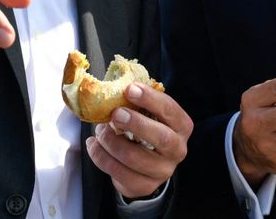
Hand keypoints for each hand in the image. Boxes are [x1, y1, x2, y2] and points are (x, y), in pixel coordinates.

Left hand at [86, 83, 193, 198]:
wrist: (147, 166)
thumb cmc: (146, 129)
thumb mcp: (149, 114)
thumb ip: (138, 103)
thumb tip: (116, 89)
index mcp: (182, 126)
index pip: (170, 110)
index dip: (150, 99)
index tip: (129, 89)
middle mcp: (177, 150)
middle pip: (161, 137)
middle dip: (136, 123)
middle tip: (115, 113)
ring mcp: (162, 171)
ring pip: (134, 158)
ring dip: (111, 141)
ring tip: (98, 131)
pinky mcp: (144, 186)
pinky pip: (119, 173)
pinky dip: (101, 157)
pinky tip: (94, 145)